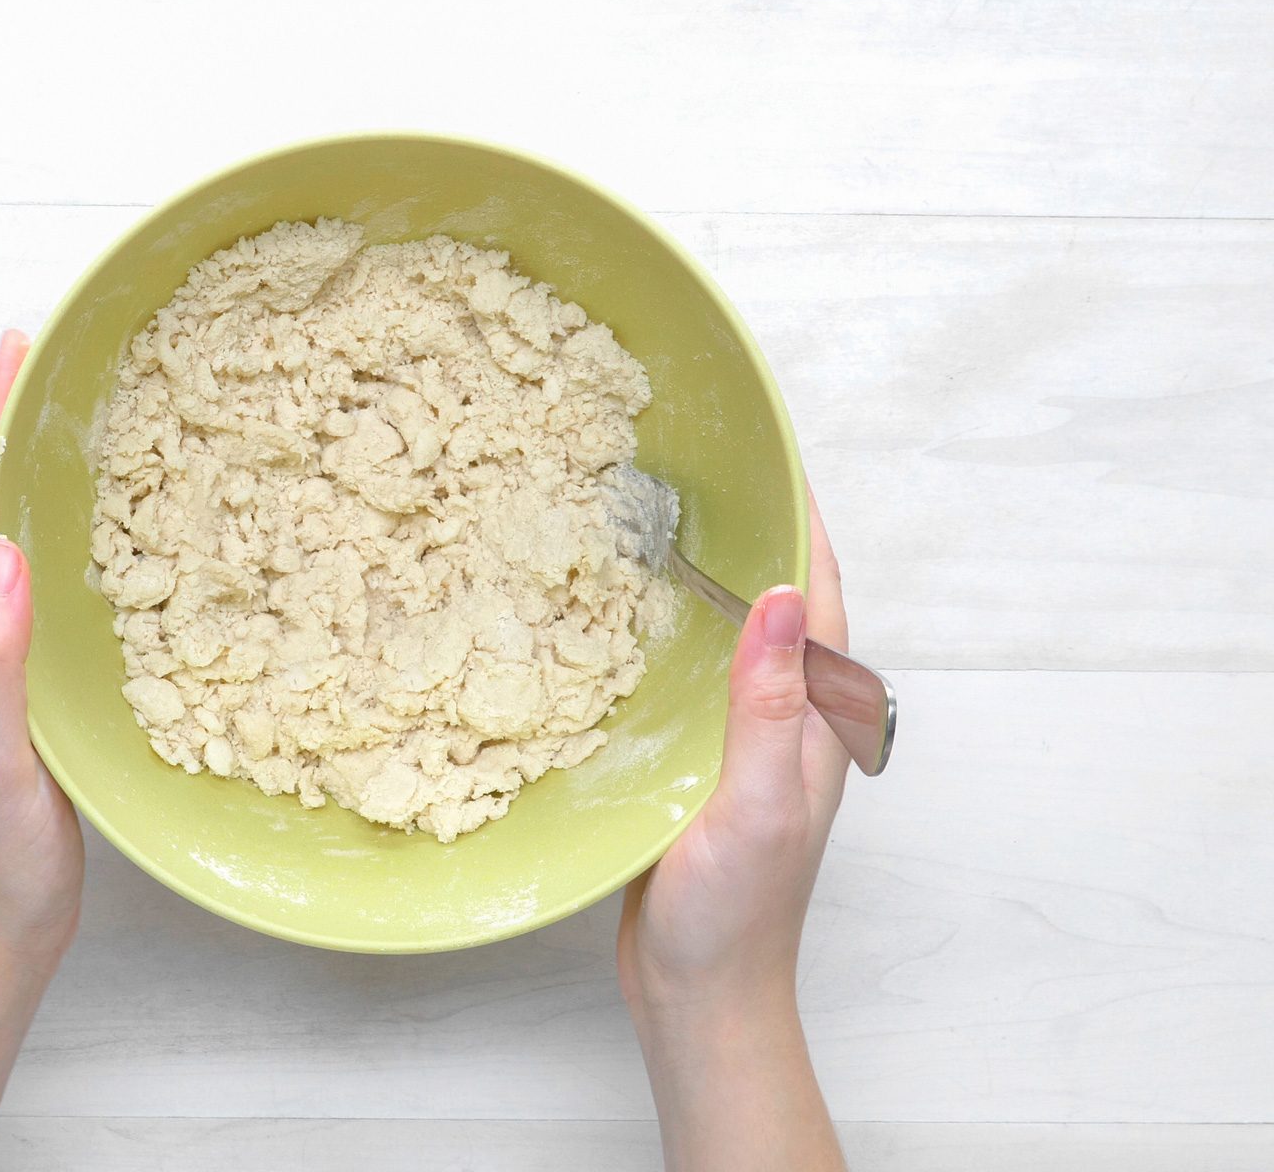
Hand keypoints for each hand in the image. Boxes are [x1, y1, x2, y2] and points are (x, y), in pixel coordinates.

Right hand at [617, 489, 849, 1169]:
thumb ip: (768, 706)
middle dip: (754, 530)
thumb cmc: (735, 912)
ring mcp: (744, 740)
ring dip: (711, 577)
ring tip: (658, 517)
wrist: (701, 993)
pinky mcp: (699, 762)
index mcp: (815, 719)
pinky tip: (626, 617)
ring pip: (734, 635)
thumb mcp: (756, 805)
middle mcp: (787, 718)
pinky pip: (695, 674)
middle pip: (779, 602)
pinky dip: (673, 631)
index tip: (766, 450)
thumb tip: (777, 595)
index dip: (802, 520)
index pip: (817, 595)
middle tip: (696, 466)